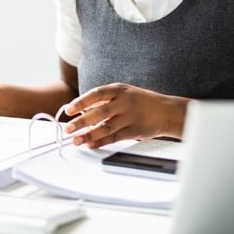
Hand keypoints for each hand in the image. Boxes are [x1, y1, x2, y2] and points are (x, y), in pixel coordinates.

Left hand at [60, 83, 187, 147]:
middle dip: (81, 122)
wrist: (166, 111)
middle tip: (68, 129)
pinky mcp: (134, 131)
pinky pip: (114, 137)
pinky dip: (101, 141)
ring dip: (88, 135)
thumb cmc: (141, 102)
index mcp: (119, 90)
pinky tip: (91, 144)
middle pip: (99, 113)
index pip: (96, 94)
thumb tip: (81, 111)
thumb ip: (104, 101)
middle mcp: (124, 102)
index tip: (69, 110)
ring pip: (105, 127)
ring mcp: (130, 117)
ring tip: (76, 140)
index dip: (81, 102)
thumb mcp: (124, 94)